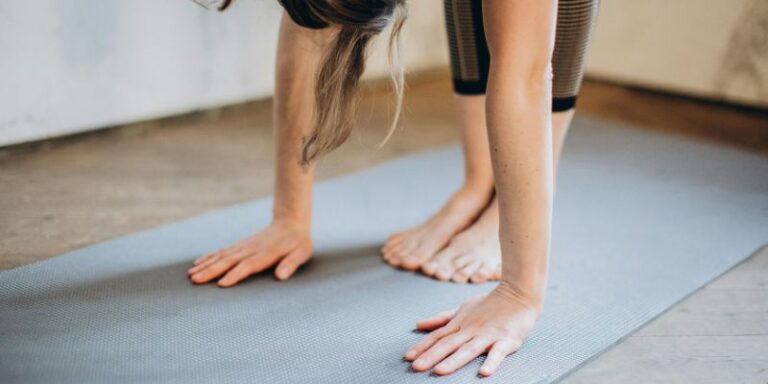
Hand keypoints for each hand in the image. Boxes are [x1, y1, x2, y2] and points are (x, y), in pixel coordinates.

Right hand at [187, 219, 312, 286]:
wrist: (290, 223)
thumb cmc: (298, 243)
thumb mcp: (301, 253)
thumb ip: (291, 264)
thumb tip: (281, 276)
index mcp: (266, 253)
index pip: (248, 265)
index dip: (235, 274)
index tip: (221, 284)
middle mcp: (251, 249)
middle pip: (229, 261)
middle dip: (211, 271)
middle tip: (195, 280)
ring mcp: (244, 246)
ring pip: (222, 255)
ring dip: (206, 265)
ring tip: (191, 274)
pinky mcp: (240, 245)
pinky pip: (222, 251)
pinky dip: (209, 256)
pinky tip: (197, 263)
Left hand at [404, 281, 540, 376]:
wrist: (518, 293)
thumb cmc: (489, 303)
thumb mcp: (462, 309)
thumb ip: (440, 318)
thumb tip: (418, 324)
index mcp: (460, 324)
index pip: (437, 336)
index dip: (422, 346)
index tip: (408, 356)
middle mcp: (471, 330)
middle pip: (448, 344)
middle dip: (431, 356)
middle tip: (416, 367)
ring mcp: (488, 335)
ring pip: (469, 349)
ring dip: (454, 360)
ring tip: (440, 371)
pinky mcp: (507, 339)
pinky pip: (498, 352)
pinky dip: (492, 361)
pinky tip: (484, 372)